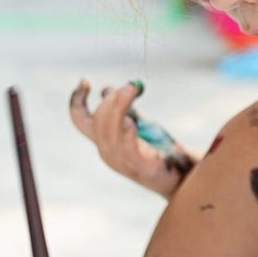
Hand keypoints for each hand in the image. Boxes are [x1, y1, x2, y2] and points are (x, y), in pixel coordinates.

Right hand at [69, 79, 191, 198]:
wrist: (180, 174)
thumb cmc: (158, 148)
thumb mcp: (137, 123)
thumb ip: (123, 108)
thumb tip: (106, 90)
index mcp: (104, 139)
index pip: (80, 119)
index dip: (77, 100)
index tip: (84, 81)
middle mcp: (107, 151)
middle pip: (97, 122)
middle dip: (110, 101)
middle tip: (129, 86)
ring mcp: (121, 161)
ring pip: (110, 133)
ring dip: (119, 109)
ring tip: (131, 91)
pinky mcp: (139, 167)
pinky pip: (127, 149)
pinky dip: (126, 134)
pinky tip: (133, 122)